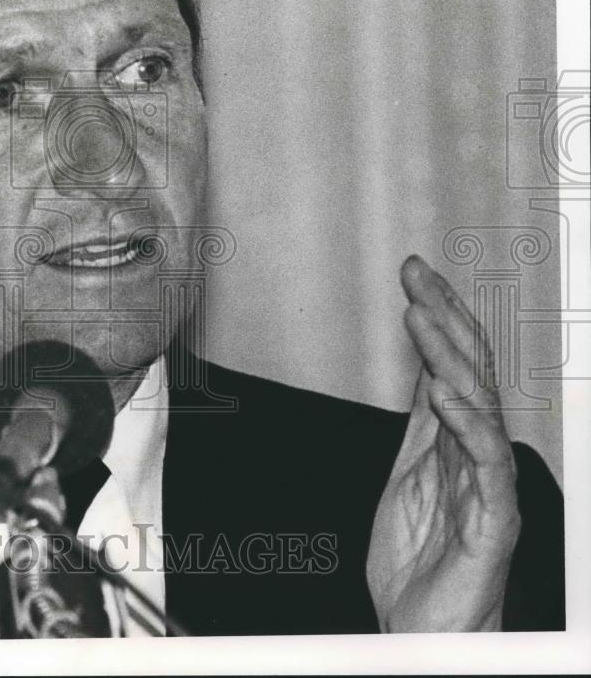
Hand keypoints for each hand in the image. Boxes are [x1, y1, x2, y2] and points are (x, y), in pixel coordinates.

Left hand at [367, 255, 520, 631]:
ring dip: (449, 357)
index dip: (438, 316)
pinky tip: (443, 392)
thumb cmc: (421, 560)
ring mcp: (488, 483)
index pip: (453, 363)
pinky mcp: (494, 520)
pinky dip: (466, 425)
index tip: (416, 273)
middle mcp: (477, 453)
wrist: (426, 630)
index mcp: (454, 440)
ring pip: (479, 406)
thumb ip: (421, 425)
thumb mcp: (408, 474)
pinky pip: (486, 465)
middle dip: (444, 317)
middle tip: (417, 273)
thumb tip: (422, 371)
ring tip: (421, 315)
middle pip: (469, 371)